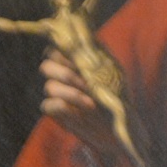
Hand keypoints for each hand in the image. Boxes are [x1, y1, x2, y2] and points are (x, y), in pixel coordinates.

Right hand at [39, 49, 118, 165]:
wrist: (119, 125)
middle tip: (86, 83)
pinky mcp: (56, 113)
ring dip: (71, 93)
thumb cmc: (116, 95)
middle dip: (65, 74)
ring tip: (91, 102)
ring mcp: (57, 95)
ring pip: (49, 86)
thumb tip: (89, 42)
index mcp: (72, 63)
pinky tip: (82, 111)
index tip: (80, 61)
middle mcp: (61, 77)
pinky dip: (63, 106)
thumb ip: (99, 57)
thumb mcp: (113, 74)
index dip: (63, 53)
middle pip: (47, 67)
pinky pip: (47, 105)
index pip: (56, 50)